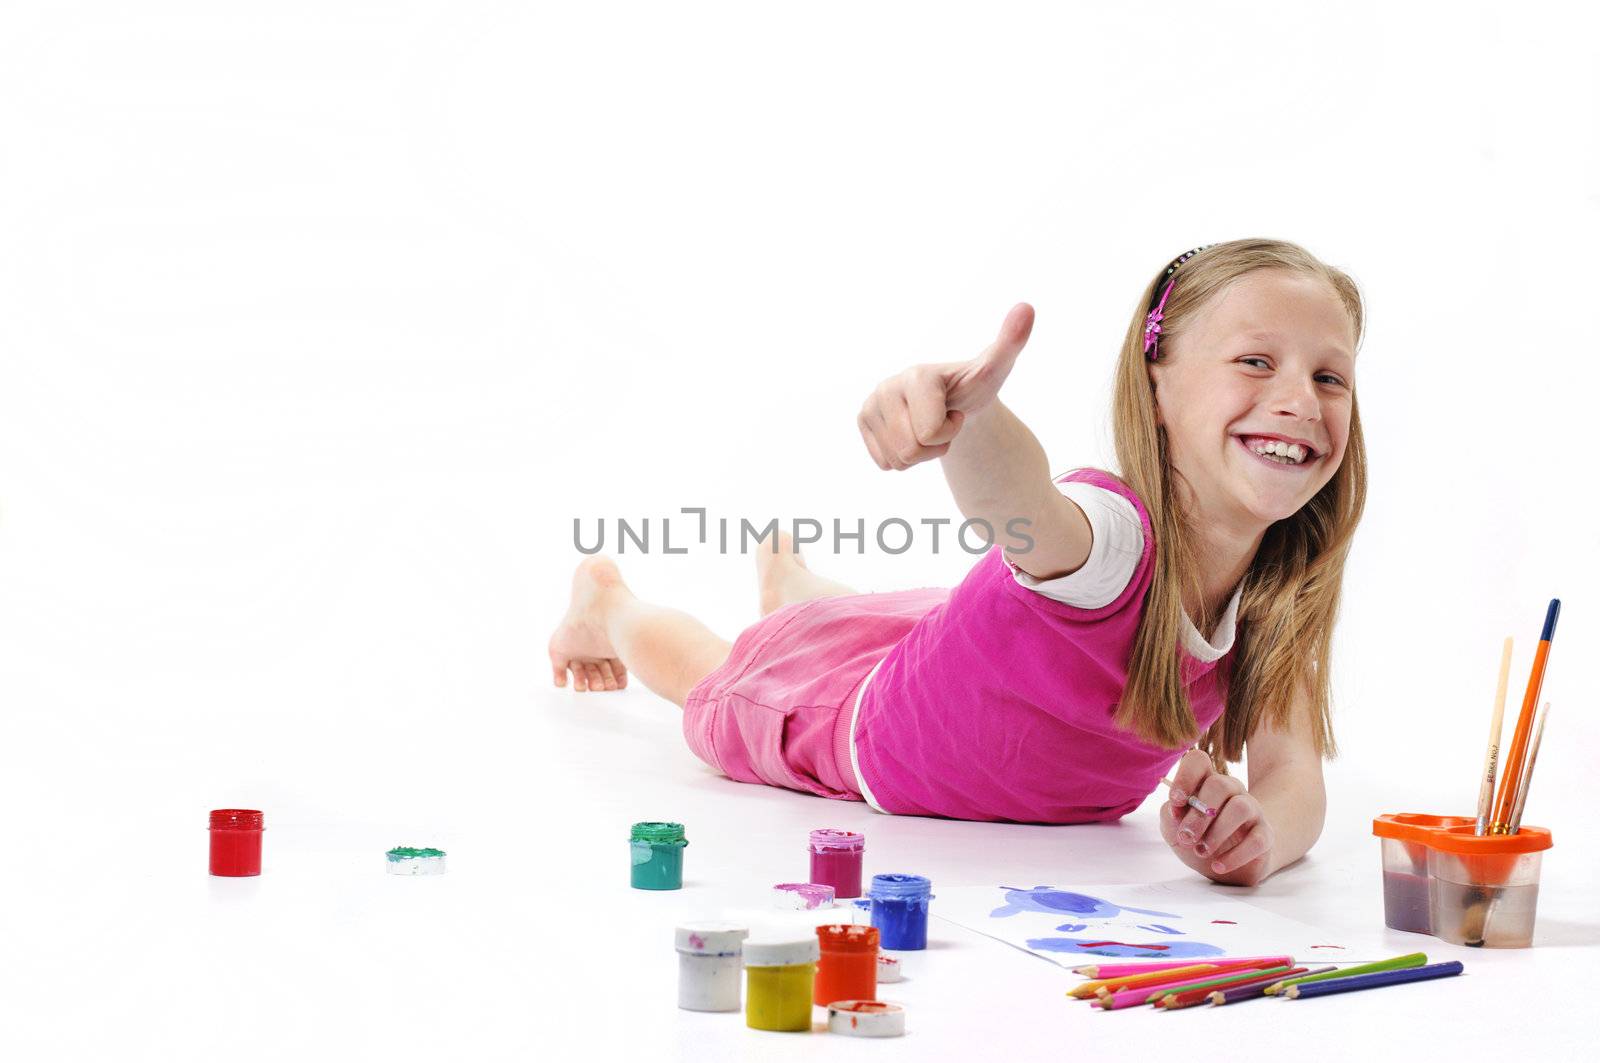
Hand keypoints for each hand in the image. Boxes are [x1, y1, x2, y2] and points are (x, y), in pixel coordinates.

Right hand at [857, 302, 1033, 469]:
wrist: (952, 400)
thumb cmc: (973, 387)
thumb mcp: (994, 369)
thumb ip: (1011, 342)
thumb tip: (1027, 307)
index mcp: (917, 376)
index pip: (930, 434)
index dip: (949, 430)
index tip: (953, 408)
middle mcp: (886, 386)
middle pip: (910, 450)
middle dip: (933, 446)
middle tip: (940, 421)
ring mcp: (870, 404)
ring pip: (897, 460)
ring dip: (919, 454)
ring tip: (926, 426)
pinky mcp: (863, 420)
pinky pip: (884, 463)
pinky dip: (903, 457)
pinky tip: (912, 432)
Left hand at [1159, 748, 1276, 885]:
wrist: (1228, 865)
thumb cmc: (1198, 838)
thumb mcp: (1174, 828)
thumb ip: (1170, 814)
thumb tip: (1175, 808)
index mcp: (1205, 782)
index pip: (1198, 760)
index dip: (1185, 777)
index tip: (1175, 801)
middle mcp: (1231, 790)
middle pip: (1219, 785)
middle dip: (1198, 814)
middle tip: (1186, 838)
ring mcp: (1252, 810)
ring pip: (1240, 808)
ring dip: (1217, 832)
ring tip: (1201, 851)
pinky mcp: (1265, 835)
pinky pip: (1257, 840)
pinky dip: (1235, 856)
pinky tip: (1218, 866)